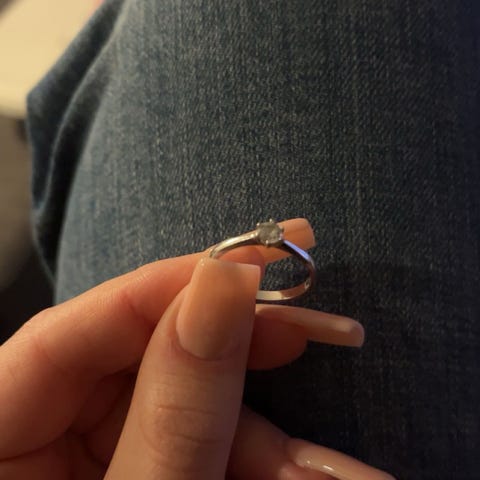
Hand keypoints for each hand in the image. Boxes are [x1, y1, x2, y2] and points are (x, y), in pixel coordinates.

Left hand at [0, 219, 393, 479]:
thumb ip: (176, 406)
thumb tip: (224, 283)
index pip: (74, 331)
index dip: (168, 287)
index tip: (253, 265)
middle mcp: (39, 438)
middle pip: (144, 357)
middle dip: (240, 349)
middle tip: (317, 326)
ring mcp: (95, 456)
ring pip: (192, 410)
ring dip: (275, 447)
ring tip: (346, 478)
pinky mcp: (143, 470)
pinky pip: (206, 446)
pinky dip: (264, 467)